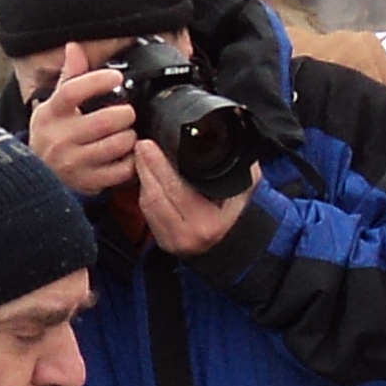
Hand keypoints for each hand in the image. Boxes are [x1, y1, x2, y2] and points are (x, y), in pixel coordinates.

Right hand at [30, 61, 141, 196]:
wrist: (36, 175)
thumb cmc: (52, 133)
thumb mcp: (53, 105)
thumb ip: (69, 76)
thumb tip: (74, 47)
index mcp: (50, 113)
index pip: (72, 91)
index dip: (97, 81)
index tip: (115, 77)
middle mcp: (59, 138)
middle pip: (105, 120)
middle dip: (125, 114)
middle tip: (127, 113)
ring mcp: (73, 163)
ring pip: (117, 144)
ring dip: (130, 137)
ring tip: (127, 133)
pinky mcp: (87, 182)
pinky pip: (121, 170)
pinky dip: (131, 160)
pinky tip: (126, 154)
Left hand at [133, 132, 255, 255]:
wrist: (236, 248)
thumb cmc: (241, 216)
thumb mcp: (245, 189)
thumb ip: (238, 166)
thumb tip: (232, 138)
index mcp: (207, 223)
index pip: (175, 189)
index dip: (158, 165)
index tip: (149, 144)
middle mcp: (187, 234)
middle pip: (155, 195)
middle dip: (145, 166)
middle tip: (141, 144)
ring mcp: (173, 240)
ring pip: (148, 204)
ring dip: (142, 178)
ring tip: (140, 156)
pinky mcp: (163, 242)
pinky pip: (148, 214)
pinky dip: (145, 192)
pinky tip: (145, 176)